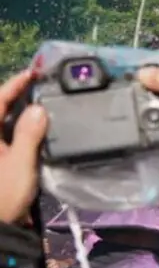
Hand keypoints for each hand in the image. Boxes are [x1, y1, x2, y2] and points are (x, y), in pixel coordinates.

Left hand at [0, 70, 47, 224]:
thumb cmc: (3, 194)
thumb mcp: (20, 164)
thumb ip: (29, 134)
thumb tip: (38, 108)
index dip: (14, 84)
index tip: (33, 72)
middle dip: (18, 96)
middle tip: (43, 86)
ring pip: (3, 124)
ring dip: (22, 113)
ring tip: (45, 105)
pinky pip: (8, 138)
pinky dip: (22, 130)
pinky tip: (39, 130)